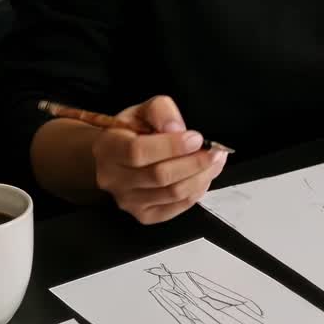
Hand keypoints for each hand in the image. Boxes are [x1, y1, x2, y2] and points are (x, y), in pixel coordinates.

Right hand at [92, 96, 227, 224]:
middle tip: (215, 151)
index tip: (197, 138)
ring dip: (201, 177)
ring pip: (171, 194)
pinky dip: (196, 192)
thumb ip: (160, 110)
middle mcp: (113, 178)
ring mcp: (127, 200)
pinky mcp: (144, 215)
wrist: (119, 155)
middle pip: (159, 176)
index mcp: (108, 147)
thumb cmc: (134, 130)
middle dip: (194, 163)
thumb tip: (176, 129)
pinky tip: (204, 177)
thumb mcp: (144, 109)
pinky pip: (176, 208)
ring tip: (216, 161)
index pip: (138, 152)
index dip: (172, 146)